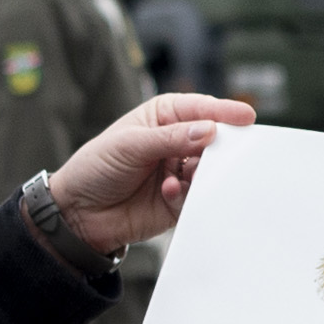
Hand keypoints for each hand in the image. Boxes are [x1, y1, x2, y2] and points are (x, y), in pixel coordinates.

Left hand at [47, 91, 255, 252]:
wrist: (77, 214)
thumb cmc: (96, 168)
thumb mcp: (129, 145)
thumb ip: (170, 138)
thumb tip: (209, 130)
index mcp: (164, 117)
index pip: (200, 109)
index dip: (224, 112)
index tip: (246, 117)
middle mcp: (176, 142)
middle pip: (212, 139)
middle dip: (219, 146)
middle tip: (222, 153)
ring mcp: (179, 172)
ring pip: (209, 170)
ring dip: (202, 173)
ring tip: (184, 176)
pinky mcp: (179, 201)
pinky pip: (197, 196)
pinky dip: (187, 193)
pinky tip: (168, 192)